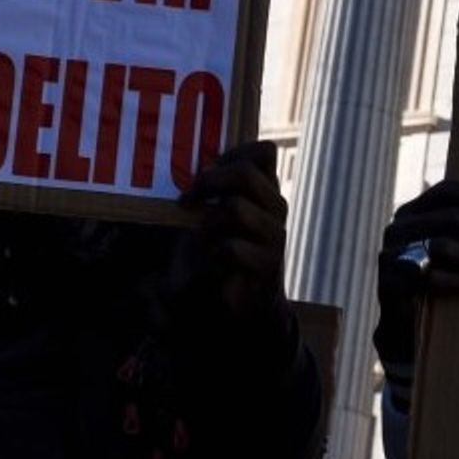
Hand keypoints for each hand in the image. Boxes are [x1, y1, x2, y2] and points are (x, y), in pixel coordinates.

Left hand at [177, 140, 290, 327]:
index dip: (232, 154)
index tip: (206, 172)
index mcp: (265, 190)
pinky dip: (210, 254)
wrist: (237, 307)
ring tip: (199, 240)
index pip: (263, 152)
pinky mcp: (267, 264)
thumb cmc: (217, 255)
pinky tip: (210, 264)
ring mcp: (274, 235)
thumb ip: (211, 191)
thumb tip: (183, 166)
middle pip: (246, 173)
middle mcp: (275, 207)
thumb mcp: (212, 215)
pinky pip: (230, 247)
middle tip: (185, 201)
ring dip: (206, 223)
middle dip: (208, 182)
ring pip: (235, 208)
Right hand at [374, 180, 458, 369]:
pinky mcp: (390, 282)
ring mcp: (391, 254)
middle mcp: (398, 228)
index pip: (445, 191)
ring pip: (442, 246)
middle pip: (450, 218)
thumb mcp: (441, 247)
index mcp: (411, 212)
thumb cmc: (431, 278)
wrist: (400, 322)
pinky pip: (430, 277)